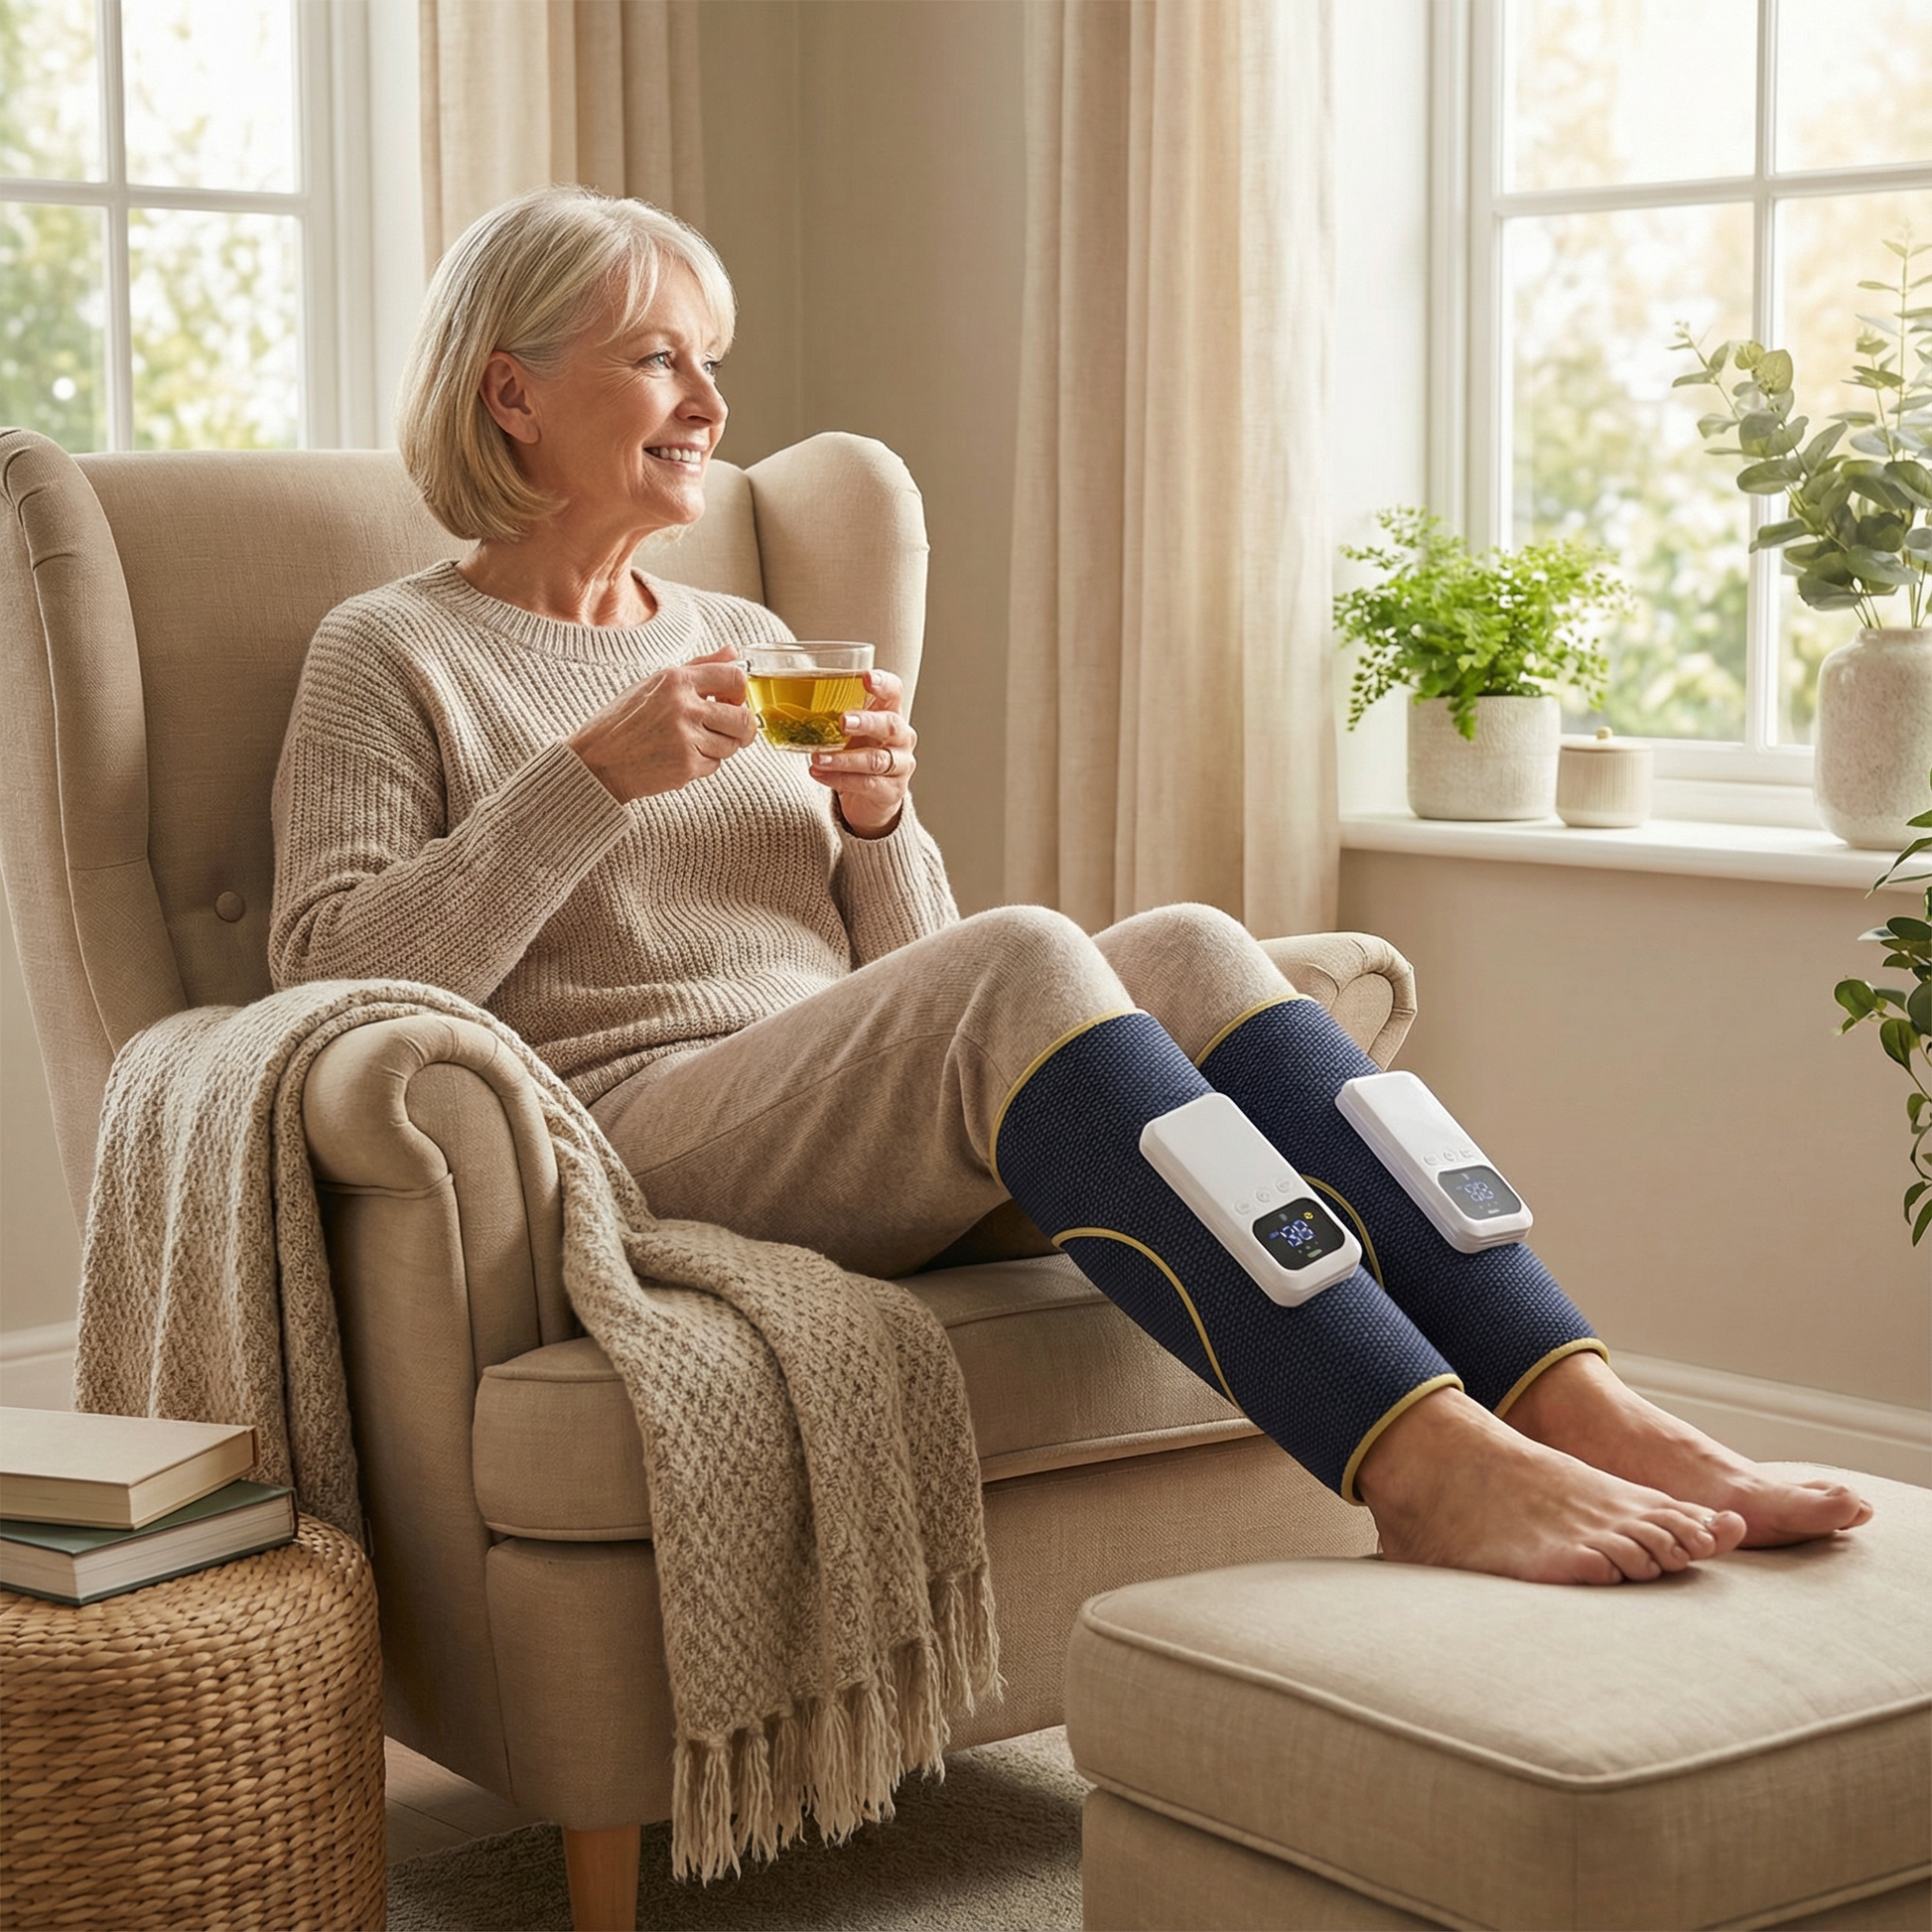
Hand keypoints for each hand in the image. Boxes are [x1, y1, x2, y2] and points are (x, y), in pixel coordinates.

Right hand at [568, 644, 754, 802]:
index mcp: (676, 680)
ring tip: (691, 744)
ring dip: (718, 748)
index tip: (733, 703)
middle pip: (742, 718)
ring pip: (730, 745)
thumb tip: (733, 651)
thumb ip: (699, 667)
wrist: (597, 761)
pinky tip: (678, 758)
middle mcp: (683, 706)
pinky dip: (702, 765)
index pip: (735, 678)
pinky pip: (714, 766)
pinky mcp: (686, 765)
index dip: (741, 693)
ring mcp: (685, 737)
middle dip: (741, 729)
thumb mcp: (656, 684)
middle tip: (728, 733)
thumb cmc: (624, 721)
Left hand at [808, 670, 915, 836]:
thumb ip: (829, 716)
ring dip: (844, 758)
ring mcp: (900, 765)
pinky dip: (840, 779)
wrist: (870, 798)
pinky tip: (819, 774)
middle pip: (890, 725)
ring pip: (875, 759)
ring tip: (818, 757)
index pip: (894, 692)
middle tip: (842, 721)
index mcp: (890, 714)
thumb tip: (781, 703)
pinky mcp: (891, 791)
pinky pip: (866, 784)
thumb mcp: (846, 732)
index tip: (867, 678)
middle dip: (866, 722)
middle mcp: (901, 737)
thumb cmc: (856, 754)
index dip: (884, 684)